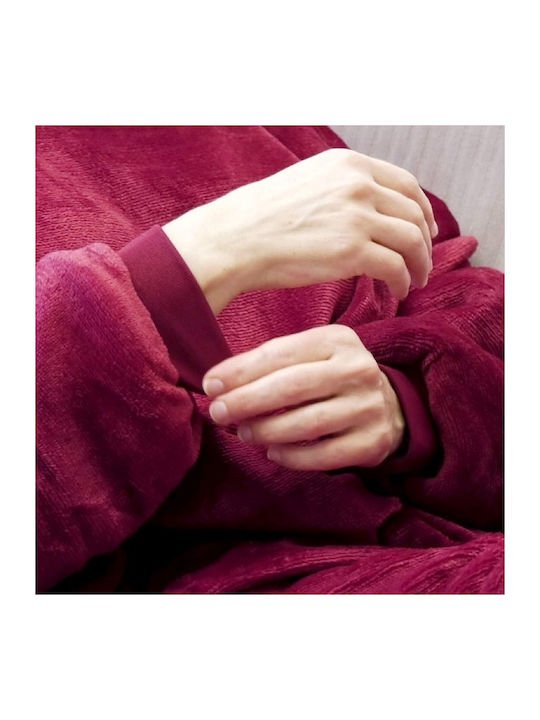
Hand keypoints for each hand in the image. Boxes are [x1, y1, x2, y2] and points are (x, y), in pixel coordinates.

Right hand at [164, 149, 436, 312]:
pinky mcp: (352, 250)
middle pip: (414, 213)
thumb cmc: (260, 219)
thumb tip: (369, 212)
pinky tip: (398, 292)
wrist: (233, 240)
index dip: (422, 210)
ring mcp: (357, 216)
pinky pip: (396, 267)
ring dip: (420, 264)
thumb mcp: (306, 183)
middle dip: (425, 242)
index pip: (405, 183)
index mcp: (347, 163)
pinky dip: (404, 281)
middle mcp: (358, 184)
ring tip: (415, 281)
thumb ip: (342, 189)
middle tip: (423, 262)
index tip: (425, 230)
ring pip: (412, 241)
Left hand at [202, 325, 405, 470]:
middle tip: (220, 413)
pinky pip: (324, 455)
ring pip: (307, 423)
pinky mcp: (373, 441)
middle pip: (292, 387)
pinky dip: (292, 457)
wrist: (390, 405)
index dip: (240, 371)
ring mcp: (369, 407)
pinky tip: (272, 452)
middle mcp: (358, 369)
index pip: (280, 354)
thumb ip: (270, 364)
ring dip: (266, 430)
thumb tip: (218, 385)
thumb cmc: (331, 377)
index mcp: (338, 339)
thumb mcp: (310, 356)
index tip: (210, 385)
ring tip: (243, 433)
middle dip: (247, 401)